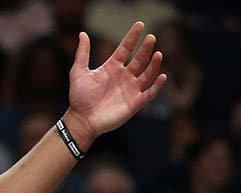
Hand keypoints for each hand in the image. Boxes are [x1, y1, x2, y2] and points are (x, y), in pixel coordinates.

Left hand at [65, 22, 165, 143]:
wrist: (81, 120)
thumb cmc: (79, 97)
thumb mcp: (78, 72)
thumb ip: (82, 53)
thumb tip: (82, 34)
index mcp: (112, 67)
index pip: (126, 49)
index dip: (133, 37)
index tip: (140, 25)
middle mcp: (124, 76)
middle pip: (139, 59)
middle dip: (146, 49)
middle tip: (151, 37)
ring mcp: (130, 89)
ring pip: (147, 74)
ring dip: (153, 64)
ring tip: (158, 53)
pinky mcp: (135, 103)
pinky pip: (150, 93)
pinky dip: (157, 85)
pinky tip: (162, 76)